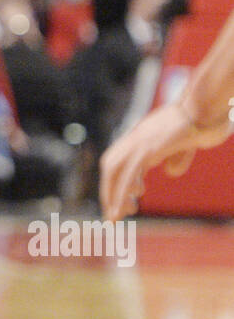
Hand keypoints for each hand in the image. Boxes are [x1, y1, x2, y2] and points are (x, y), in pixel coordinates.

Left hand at [99, 101, 232, 221]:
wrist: (210, 102)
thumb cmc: (206, 119)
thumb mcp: (188, 143)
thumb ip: (177, 156)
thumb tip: (169, 172)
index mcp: (144, 135)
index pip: (119, 159)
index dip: (116, 181)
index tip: (124, 202)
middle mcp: (138, 136)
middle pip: (111, 164)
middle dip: (109, 191)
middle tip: (114, 216)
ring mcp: (143, 139)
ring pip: (116, 168)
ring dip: (113, 194)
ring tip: (116, 217)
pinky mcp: (152, 145)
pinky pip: (131, 170)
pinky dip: (125, 189)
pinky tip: (127, 205)